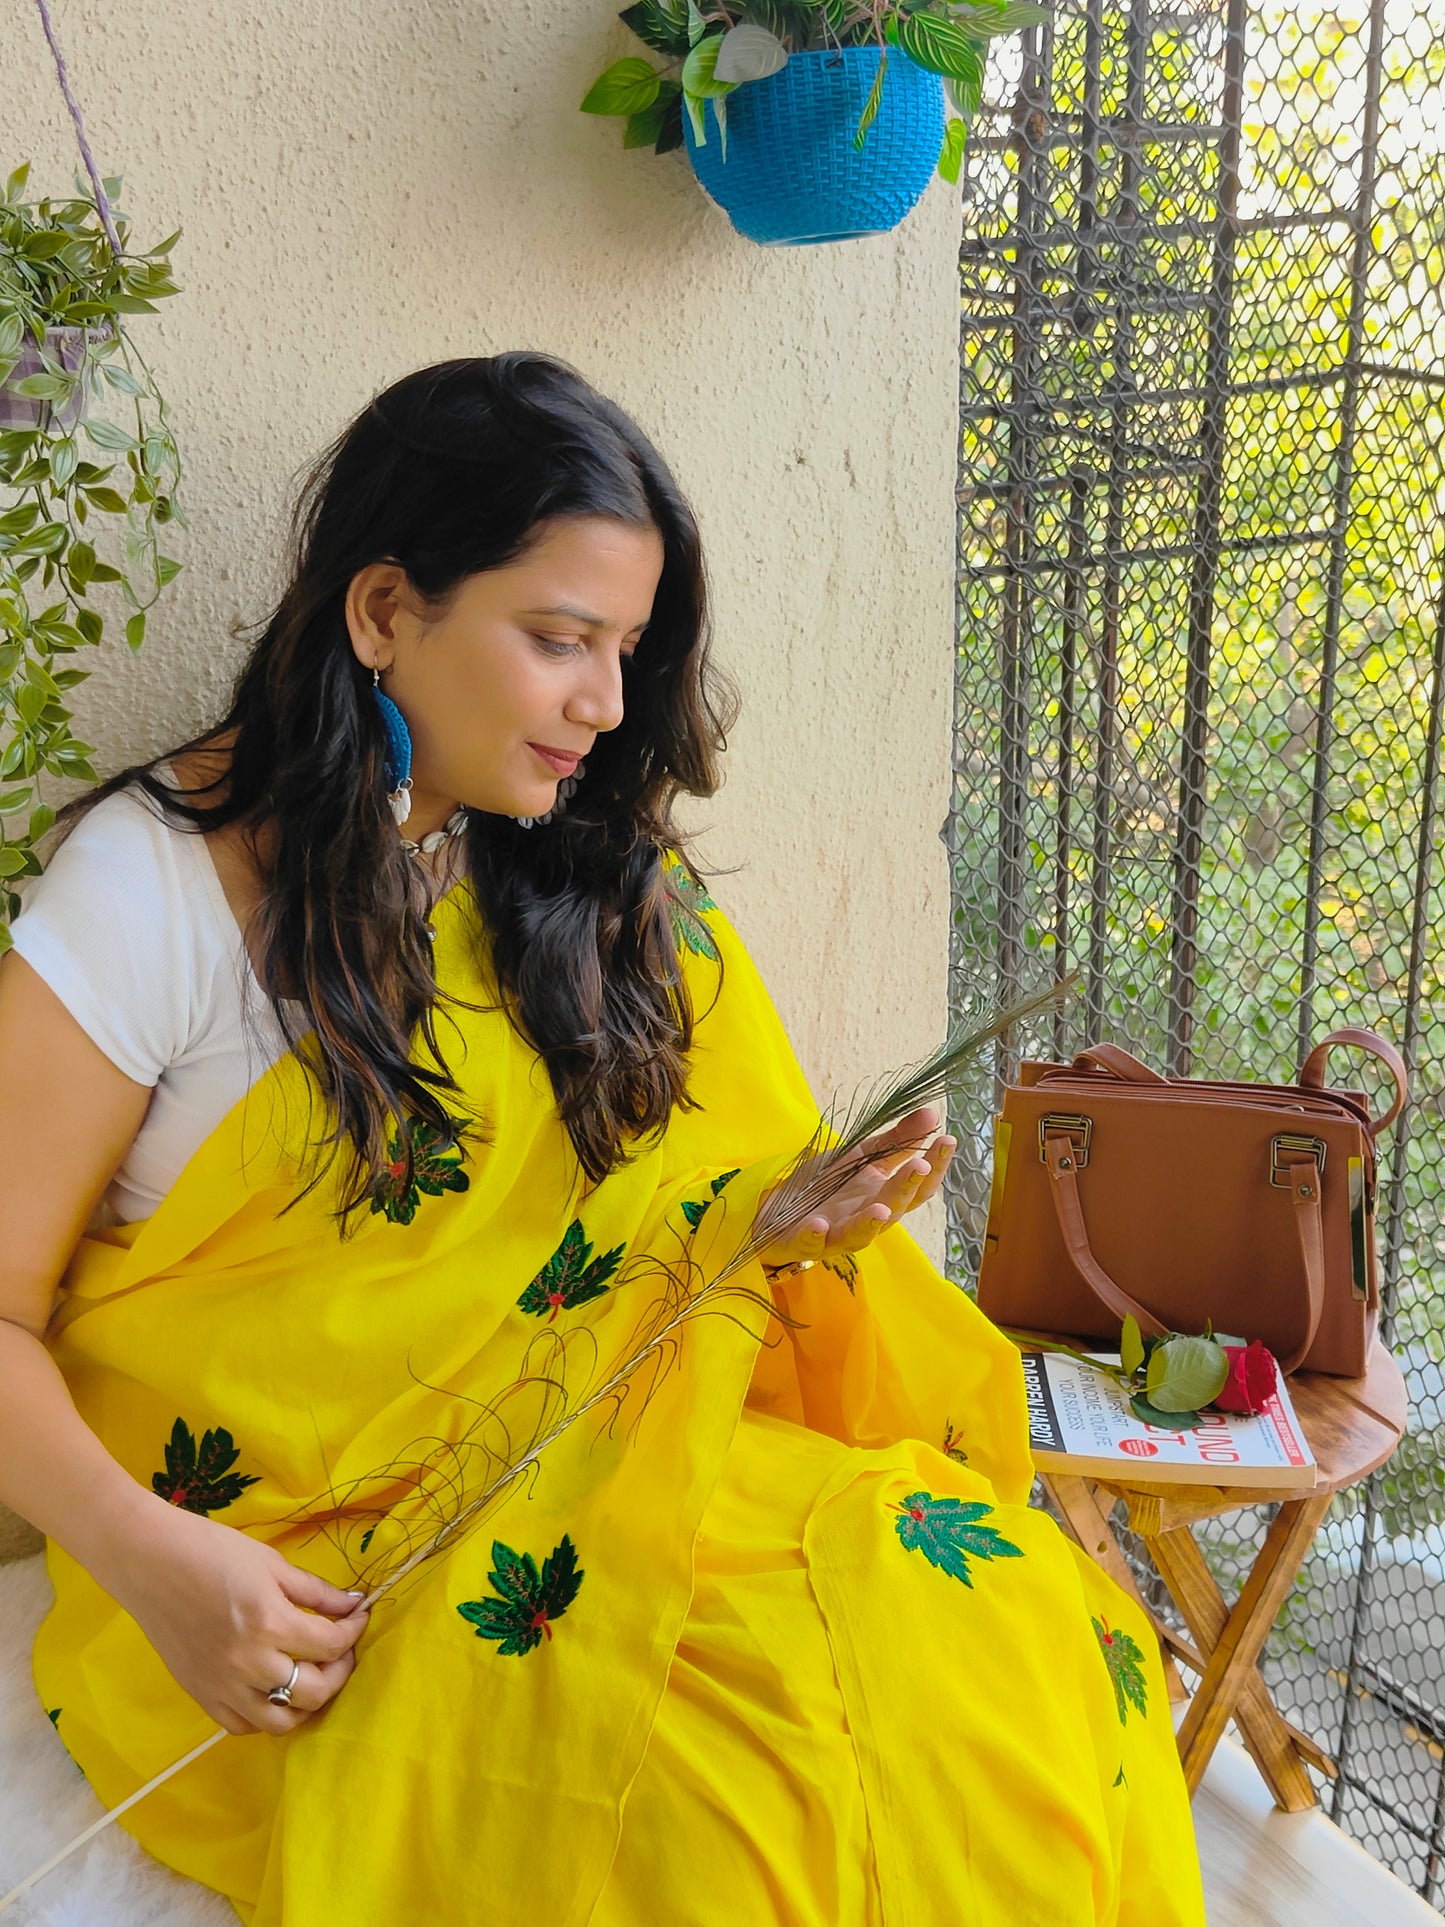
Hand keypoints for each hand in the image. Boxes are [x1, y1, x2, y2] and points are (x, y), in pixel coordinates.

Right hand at [101, 1493, 368, 1735]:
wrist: (149, 1562)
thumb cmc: (211, 1550)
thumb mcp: (272, 1563)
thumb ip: (316, 1591)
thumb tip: (354, 1605)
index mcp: (269, 1622)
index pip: (330, 1644)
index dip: (354, 1630)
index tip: (360, 1617)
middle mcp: (248, 1663)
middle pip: (314, 1690)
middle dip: (340, 1670)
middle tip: (342, 1649)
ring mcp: (222, 1686)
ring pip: (281, 1721)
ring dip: (307, 1704)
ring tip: (314, 1677)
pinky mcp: (201, 1696)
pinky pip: (242, 1725)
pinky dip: (266, 1715)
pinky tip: (275, 1690)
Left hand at [755, 1105, 954, 1271]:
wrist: (776, 1209)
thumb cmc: (825, 1186)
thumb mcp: (861, 1157)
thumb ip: (897, 1141)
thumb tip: (934, 1113)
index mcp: (882, 1198)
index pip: (917, 1188)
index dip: (935, 1167)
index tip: (947, 1140)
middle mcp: (864, 1220)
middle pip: (893, 1209)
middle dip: (906, 1188)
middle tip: (919, 1167)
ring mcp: (835, 1234)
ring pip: (859, 1235)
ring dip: (869, 1222)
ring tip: (880, 1209)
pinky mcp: (804, 1242)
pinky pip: (811, 1242)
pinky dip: (815, 1235)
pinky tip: (819, 1224)